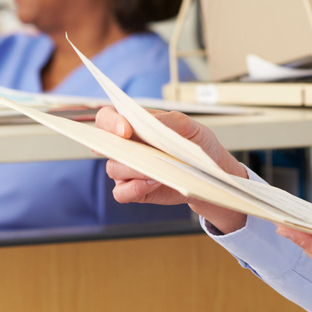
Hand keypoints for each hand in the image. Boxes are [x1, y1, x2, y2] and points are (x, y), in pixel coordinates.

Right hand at [95, 105, 249, 233]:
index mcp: (134, 125)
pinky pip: (121, 193)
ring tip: (156, 168)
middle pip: (102, 144)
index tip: (126, 129)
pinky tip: (154, 183)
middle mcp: (125, 147)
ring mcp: (127, 170)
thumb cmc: (198, 146)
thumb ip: (171, 121)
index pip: (107, 118)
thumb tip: (151, 121)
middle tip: (135, 150)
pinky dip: (134, 188)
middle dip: (114, 147)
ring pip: (114, 169)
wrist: (209, 175)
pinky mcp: (134, 190)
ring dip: (133, 169)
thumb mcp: (192, 127)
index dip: (110, 122)